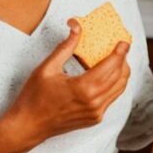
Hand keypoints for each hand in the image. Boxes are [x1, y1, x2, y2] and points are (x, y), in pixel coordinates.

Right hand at [6, 19, 130, 143]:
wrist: (28, 126)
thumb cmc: (34, 98)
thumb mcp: (48, 67)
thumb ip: (66, 46)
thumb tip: (76, 27)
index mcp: (83, 88)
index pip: (111, 66)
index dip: (120, 52)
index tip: (124, 42)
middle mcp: (94, 102)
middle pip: (119, 77)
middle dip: (123, 60)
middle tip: (121, 48)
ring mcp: (96, 113)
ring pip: (118, 89)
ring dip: (121, 73)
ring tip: (118, 60)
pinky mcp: (94, 119)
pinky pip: (111, 98)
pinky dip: (113, 85)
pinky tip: (108, 76)